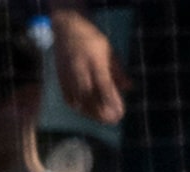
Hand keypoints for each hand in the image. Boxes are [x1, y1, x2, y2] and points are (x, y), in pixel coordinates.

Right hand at [49, 7, 123, 124]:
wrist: (68, 32)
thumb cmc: (93, 41)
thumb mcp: (110, 52)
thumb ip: (118, 71)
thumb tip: (129, 88)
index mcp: (94, 62)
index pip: (103, 85)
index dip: (111, 100)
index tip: (119, 111)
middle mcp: (80, 71)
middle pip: (90, 97)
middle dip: (102, 111)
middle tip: (113, 121)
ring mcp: (68, 77)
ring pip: (79, 101)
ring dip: (91, 113)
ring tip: (103, 120)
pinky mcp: (61, 82)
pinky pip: (69, 99)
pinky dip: (79, 108)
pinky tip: (88, 114)